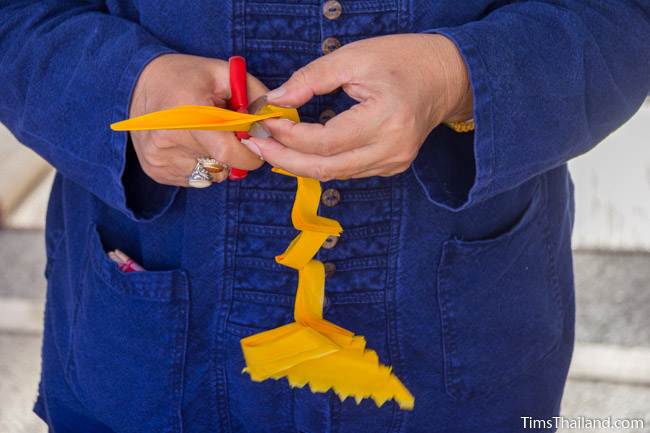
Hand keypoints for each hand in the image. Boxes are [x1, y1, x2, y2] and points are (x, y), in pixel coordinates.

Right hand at [129, 53, 266, 185]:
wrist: (136, 84)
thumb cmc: (186, 76)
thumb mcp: (223, 73)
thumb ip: (255, 95)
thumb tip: (275, 121)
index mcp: (187, 112)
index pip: (229, 152)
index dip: (251, 153)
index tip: (254, 141)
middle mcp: (169, 139)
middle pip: (224, 166)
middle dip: (236, 153)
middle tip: (226, 131)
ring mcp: (160, 159)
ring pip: (212, 175)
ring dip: (218, 160)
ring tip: (204, 135)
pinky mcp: (155, 171)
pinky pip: (196, 179)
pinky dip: (201, 165)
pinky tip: (190, 144)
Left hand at [248, 34, 471, 179]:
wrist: (447, 76)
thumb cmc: (403, 59)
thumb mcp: (354, 57)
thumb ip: (312, 78)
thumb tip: (276, 99)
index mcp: (387, 120)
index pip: (326, 141)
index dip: (289, 135)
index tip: (265, 120)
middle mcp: (392, 150)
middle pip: (327, 168)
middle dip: (286, 159)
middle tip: (257, 144)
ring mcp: (394, 162)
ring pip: (335, 174)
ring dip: (300, 163)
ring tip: (272, 146)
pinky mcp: (393, 166)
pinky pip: (348, 171)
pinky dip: (321, 162)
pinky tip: (301, 150)